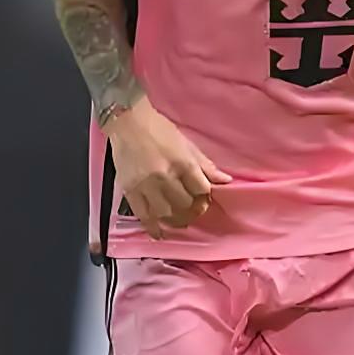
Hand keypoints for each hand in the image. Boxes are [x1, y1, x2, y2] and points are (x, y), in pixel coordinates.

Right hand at [106, 98, 231, 237]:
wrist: (128, 122)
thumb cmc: (159, 129)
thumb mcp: (186, 143)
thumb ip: (205, 165)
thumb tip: (225, 181)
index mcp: (183, 163)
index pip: (201, 190)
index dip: (205, 197)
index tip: (203, 199)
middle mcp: (165, 176)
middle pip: (184, 204)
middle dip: (191, 210)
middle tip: (192, 211)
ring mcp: (146, 185)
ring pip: (165, 213)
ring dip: (175, 221)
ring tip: (179, 220)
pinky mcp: (130, 190)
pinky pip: (143, 215)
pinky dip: (152, 227)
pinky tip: (158, 233)